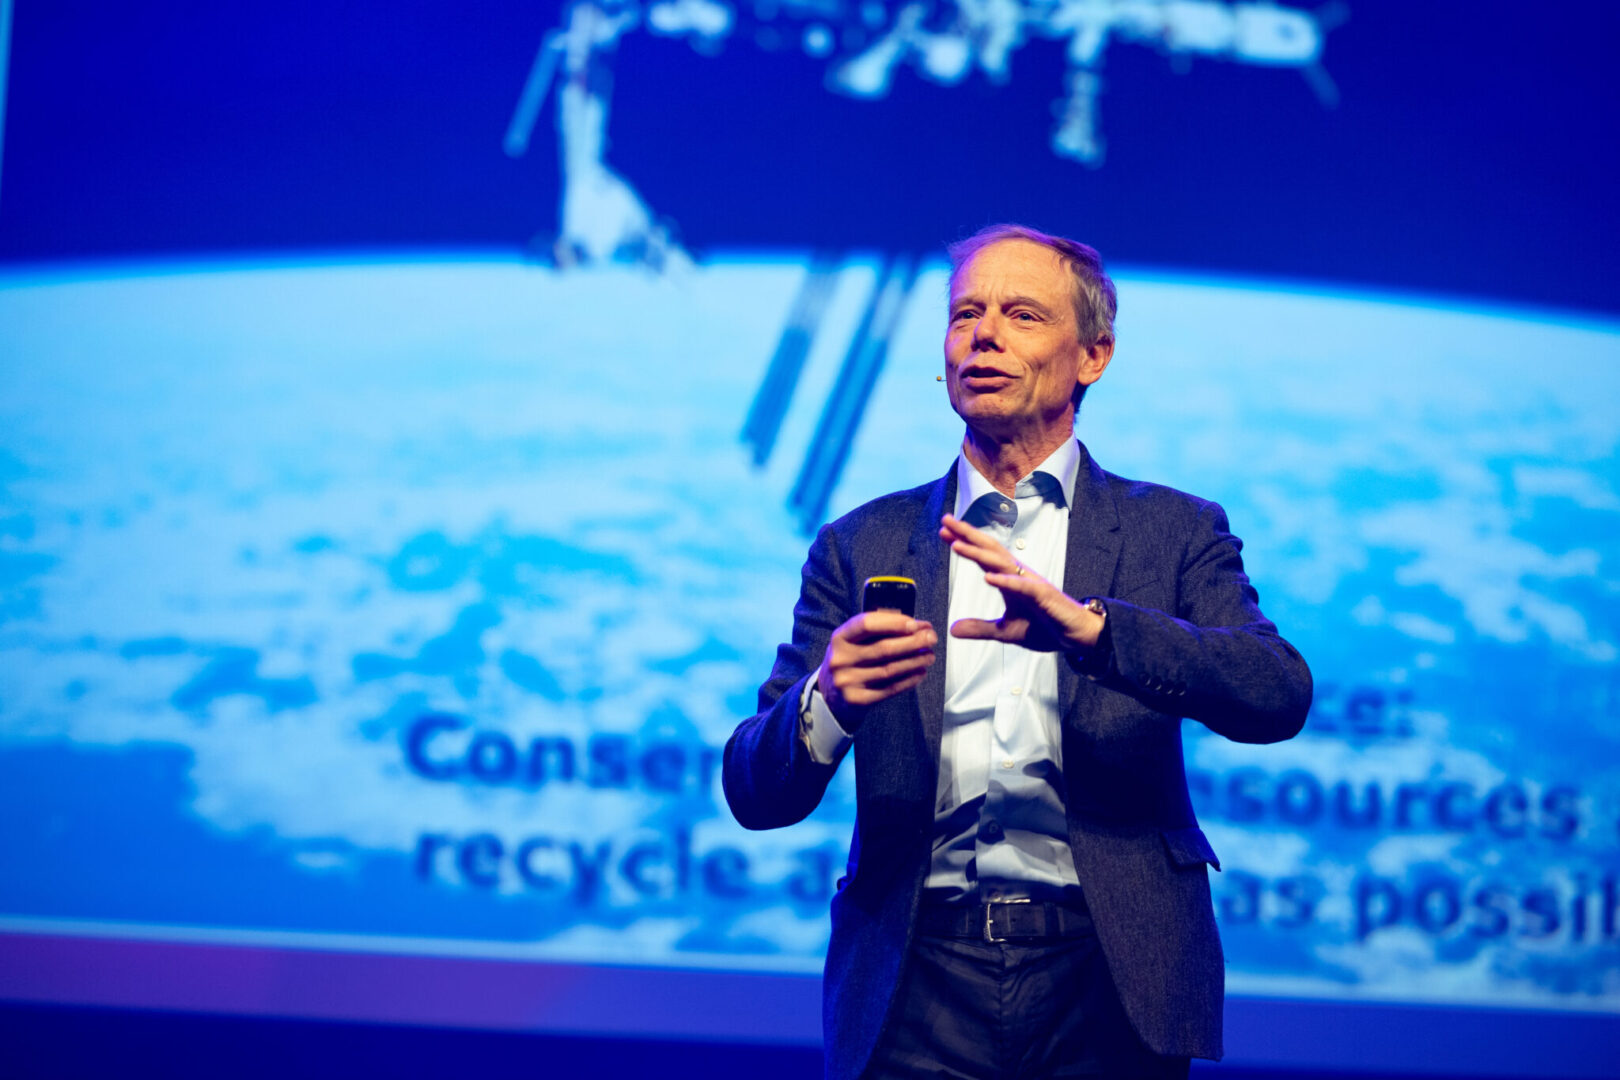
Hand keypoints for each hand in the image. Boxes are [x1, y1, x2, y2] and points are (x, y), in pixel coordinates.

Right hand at [816, 610, 936, 728]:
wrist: (830, 695)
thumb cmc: (849, 660)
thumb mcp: (852, 642)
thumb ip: (876, 632)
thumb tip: (915, 626)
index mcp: (839, 638)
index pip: (867, 624)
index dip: (894, 622)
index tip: (915, 623)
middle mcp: (841, 659)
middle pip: (884, 648)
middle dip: (913, 641)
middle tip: (931, 638)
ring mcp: (848, 681)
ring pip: (890, 669)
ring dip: (915, 661)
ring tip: (929, 655)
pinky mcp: (858, 700)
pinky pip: (890, 688)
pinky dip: (909, 680)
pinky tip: (920, 672)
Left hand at [939, 513, 1103, 651]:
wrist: (1076, 636)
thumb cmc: (1044, 627)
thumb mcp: (1005, 631)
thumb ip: (980, 628)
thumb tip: (952, 629)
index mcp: (1009, 580)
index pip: (983, 557)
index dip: (964, 543)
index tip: (943, 531)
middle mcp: (1018, 575)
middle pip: (989, 550)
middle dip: (967, 535)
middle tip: (946, 520)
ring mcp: (1031, 584)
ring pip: (1001, 563)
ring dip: (978, 553)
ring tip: (957, 545)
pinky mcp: (1044, 597)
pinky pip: (1023, 587)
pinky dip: (1006, 581)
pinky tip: (989, 578)